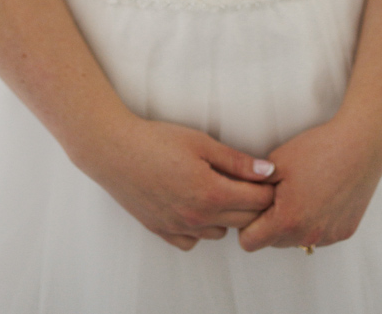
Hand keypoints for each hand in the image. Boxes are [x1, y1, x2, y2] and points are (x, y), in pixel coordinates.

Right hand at [69, 115, 279, 250]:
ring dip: (227, 217)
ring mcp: (177, 226)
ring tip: (221, 192)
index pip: (258, 202)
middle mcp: (196, 217)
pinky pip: (191, 241)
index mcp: (211, 194)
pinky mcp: (160, 230)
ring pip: (219, 233)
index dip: (269, 189)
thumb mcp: (203, 144)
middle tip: (250, 184)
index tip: (269, 177)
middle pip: (244, 221)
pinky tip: (197, 206)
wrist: (113, 151)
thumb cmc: (158, 141)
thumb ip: (238, 162)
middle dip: (254, 204)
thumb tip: (268, 171)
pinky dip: (200, 228)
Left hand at [237, 112, 381, 251]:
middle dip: (270, 223)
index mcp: (287, 220)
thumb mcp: (275, 164)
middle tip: (280, 195)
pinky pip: (319, 235)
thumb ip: (251, 190)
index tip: (255, 205)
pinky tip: (322, 197)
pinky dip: (316, 222)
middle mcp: (309, 234)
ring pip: (296, 240)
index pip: (249, 242)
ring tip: (303, 194)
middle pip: (272, 242)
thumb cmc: (320, 148)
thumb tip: (236, 201)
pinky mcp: (344, 231)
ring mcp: (329, 235)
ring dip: (293, 224)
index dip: (246, 224)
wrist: (363, 143)